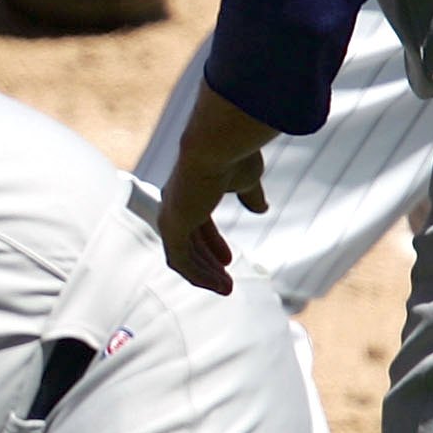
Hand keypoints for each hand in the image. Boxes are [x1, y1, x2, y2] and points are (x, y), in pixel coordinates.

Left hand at [156, 150, 265, 295]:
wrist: (218, 143)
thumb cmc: (233, 153)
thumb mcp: (247, 179)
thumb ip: (250, 195)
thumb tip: (261, 209)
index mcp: (191, 190)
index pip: (198, 224)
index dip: (213, 244)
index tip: (228, 260)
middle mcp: (176, 203)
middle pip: (189, 243)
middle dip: (208, 264)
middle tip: (227, 282)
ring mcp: (171, 214)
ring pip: (184, 256)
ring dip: (205, 274)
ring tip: (227, 289)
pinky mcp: (171, 226)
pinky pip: (180, 261)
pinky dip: (197, 275)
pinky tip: (217, 286)